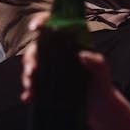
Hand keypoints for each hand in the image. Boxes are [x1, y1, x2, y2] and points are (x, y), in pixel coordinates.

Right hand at [22, 14, 129, 129]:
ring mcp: (49, 70)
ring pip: (31, 66)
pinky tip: (28, 97)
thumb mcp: (102, 71)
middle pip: (36, 48)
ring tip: (30, 86)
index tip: (35, 27)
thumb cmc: (101, 84)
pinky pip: (33, 86)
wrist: (99, 107)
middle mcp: (56, 54)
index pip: (52, 26)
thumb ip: (96, 61)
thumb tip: (82, 55)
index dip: (41, 21)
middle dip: (30, 58)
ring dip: (26, 75)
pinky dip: (29, 92)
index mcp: (68, 45)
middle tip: (33, 71)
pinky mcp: (46, 85)